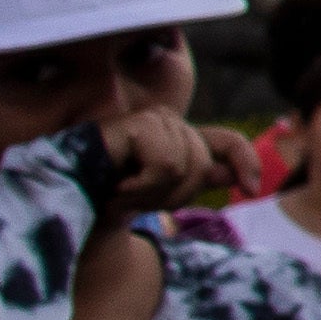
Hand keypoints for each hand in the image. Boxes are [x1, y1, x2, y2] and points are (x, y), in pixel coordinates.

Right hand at [88, 107, 245, 212]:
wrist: (68, 199)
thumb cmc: (108, 194)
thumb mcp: (160, 192)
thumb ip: (196, 180)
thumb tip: (237, 178)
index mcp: (179, 137)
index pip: (228, 141)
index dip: (246, 161)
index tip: (252, 191)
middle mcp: (170, 122)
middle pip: (204, 166)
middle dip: (173, 196)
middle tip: (134, 198)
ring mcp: (155, 119)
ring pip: (185, 168)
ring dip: (151, 195)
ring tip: (121, 193)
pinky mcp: (139, 124)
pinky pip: (166, 166)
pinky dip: (142, 188)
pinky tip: (117, 187)